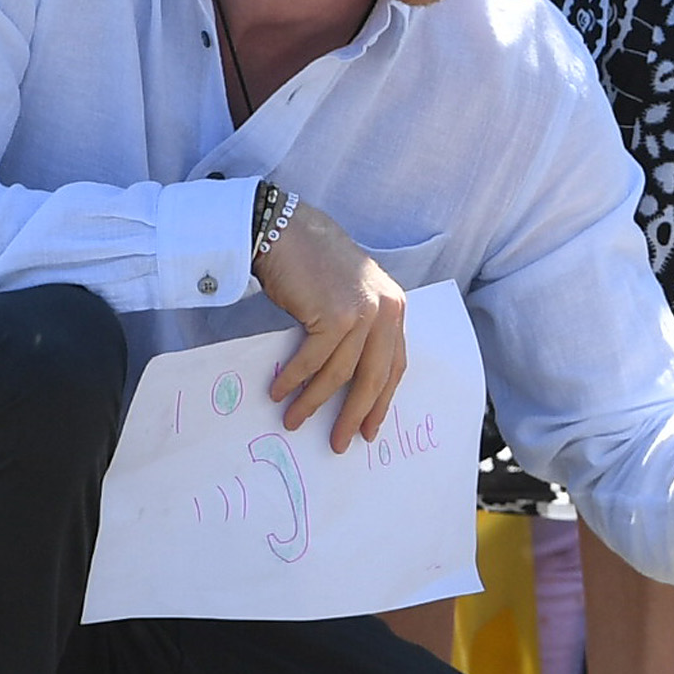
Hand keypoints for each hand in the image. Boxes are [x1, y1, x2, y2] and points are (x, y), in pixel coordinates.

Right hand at [257, 200, 407, 453]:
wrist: (286, 230)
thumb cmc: (313, 263)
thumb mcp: (351, 294)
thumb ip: (360, 328)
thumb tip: (349, 380)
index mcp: (394, 307)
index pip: (394, 365)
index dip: (381, 401)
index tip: (369, 428)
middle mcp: (386, 310)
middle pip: (374, 377)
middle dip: (355, 414)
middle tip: (340, 443)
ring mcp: (363, 311)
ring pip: (341, 374)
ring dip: (315, 402)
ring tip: (294, 421)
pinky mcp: (335, 314)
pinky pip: (314, 361)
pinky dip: (295, 380)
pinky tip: (279, 392)